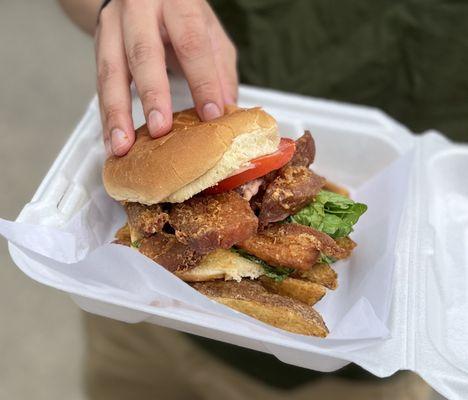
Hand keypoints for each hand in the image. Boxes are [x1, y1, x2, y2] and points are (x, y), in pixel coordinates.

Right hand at [95, 0, 237, 155]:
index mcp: (176, 2)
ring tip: (124, 145)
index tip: (211, 114)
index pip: (191, 43)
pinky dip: (106, 116)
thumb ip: (220, 69)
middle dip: (153, 96)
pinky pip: (99, 84)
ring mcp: (115, 26)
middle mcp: (140, 10)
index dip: (203, 81)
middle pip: (144, 54)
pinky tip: (111, 139)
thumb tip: (228, 110)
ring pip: (111, 72)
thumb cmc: (180, 15)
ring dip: (117, 114)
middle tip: (160, 129)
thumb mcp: (209, 32)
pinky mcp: (99, 45)